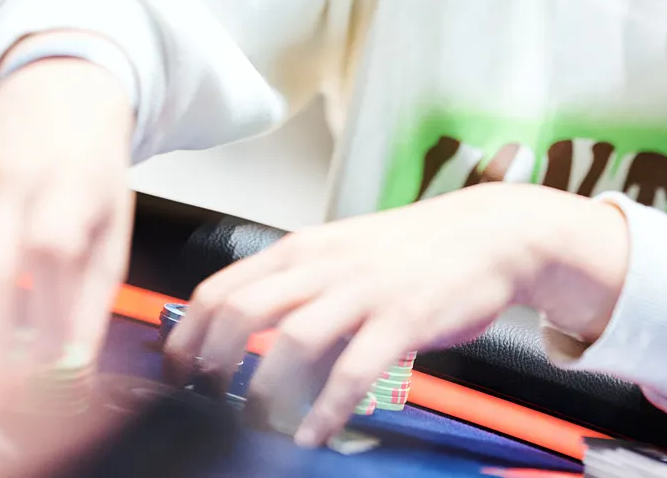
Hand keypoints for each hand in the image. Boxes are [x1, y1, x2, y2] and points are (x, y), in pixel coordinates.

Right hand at [0, 47, 135, 407]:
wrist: (56, 103)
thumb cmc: (91, 174)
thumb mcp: (113, 227)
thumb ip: (93, 296)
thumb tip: (73, 365)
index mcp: (68, 181)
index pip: (51, 250)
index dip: (49, 311)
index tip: (56, 361)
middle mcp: (11, 178)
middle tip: (1, 396)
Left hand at [163, 183, 627, 446]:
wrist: (490, 233)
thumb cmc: (414, 250)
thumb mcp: (342, 252)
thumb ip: (297, 285)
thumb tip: (244, 332)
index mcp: (302, 249)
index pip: (220, 288)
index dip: (186, 337)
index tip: (175, 374)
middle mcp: (325, 265)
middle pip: (241, 313)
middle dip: (211, 366)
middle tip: (204, 403)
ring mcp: (364, 290)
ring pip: (290, 342)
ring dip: (263, 393)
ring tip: (255, 425)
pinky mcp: (404, 318)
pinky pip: (353, 370)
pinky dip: (326, 408)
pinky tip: (313, 433)